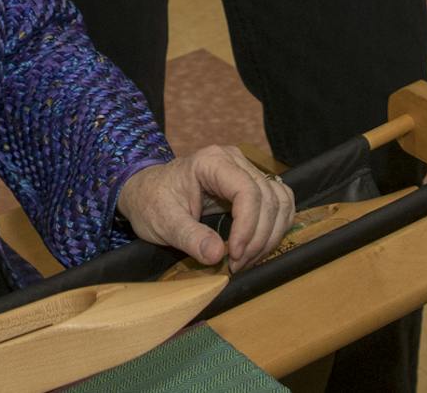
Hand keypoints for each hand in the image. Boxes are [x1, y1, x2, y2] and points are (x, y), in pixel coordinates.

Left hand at [116, 146, 295, 271]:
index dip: (247, 226)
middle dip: (258, 237)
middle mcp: (234, 161)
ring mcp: (245, 170)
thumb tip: (216, 255)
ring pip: (279, 201)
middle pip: (267, 198)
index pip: (247, 190)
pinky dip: (275, 227)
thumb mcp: (163, 222)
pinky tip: (258, 247)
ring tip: (247, 260)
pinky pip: (278, 203)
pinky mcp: (250, 185)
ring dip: (270, 235)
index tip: (233, 255)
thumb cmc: (152, 202)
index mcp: (212, 162)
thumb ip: (189, 237)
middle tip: (237, 265)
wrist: (146, 193)